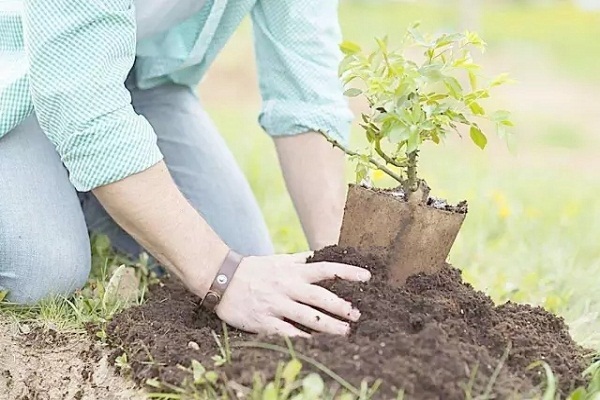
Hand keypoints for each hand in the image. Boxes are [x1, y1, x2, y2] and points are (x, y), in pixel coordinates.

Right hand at [215, 252, 370, 336]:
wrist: (222, 279)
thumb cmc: (254, 270)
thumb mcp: (279, 260)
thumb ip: (300, 260)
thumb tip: (321, 254)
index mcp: (293, 271)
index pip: (326, 269)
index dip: (347, 272)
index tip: (366, 277)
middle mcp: (287, 286)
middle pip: (319, 297)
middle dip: (341, 306)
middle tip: (357, 315)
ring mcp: (275, 304)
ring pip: (307, 316)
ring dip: (328, 325)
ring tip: (345, 332)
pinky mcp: (264, 321)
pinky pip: (287, 332)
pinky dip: (302, 338)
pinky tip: (316, 344)